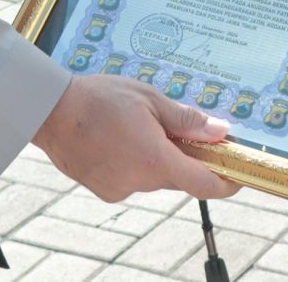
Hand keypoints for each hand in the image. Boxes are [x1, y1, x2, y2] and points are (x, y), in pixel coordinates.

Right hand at [34, 76, 237, 202]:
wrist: (49, 111)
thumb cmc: (100, 99)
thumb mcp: (150, 99)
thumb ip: (187, 120)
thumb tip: (220, 131)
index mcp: (156, 160)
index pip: (205, 185)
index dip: (226, 182)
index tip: (237, 174)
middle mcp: (140, 182)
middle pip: (179, 177)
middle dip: (185, 157)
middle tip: (181, 129)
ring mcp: (120, 189)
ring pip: (154, 177)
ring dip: (157, 157)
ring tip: (137, 126)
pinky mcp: (105, 190)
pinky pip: (132, 179)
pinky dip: (134, 163)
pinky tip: (118, 139)